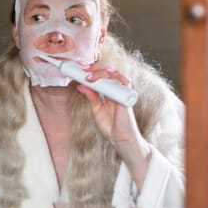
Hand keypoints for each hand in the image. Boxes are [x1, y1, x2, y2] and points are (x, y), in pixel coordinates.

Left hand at [77, 65, 150, 188]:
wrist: (119, 138)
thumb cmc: (110, 126)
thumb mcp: (96, 109)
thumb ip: (91, 96)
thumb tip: (81, 85)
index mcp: (108, 92)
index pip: (101, 77)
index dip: (92, 71)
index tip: (80, 69)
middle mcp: (116, 90)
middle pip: (107, 73)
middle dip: (95, 68)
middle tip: (83, 69)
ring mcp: (122, 92)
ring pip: (115, 74)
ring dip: (101, 72)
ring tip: (89, 76)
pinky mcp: (127, 96)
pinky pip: (124, 82)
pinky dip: (116, 76)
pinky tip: (106, 75)